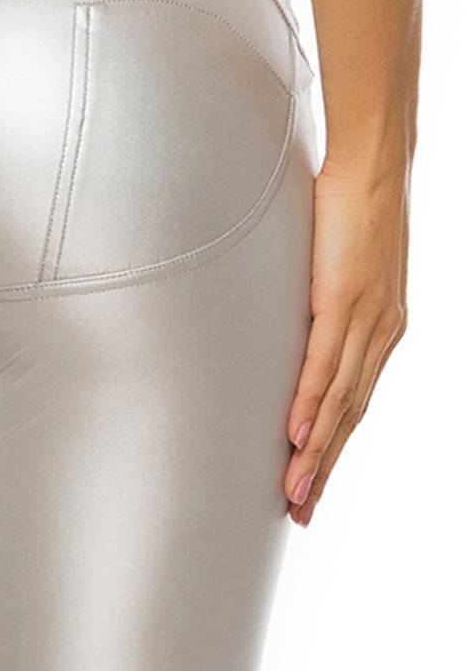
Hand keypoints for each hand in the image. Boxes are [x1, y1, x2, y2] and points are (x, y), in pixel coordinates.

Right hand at [283, 159, 409, 526]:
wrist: (374, 167)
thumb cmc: (351, 208)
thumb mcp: (338, 264)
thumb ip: (324, 296)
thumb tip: (295, 311)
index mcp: (381, 327)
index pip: (355, 400)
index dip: (333, 445)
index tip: (312, 481)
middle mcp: (381, 334)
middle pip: (350, 415)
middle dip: (326, 467)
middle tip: (302, 511)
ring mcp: (366, 321)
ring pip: (340, 402)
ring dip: (316, 452)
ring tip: (295, 491)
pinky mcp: (345, 302)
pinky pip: (326, 365)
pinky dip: (312, 405)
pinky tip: (297, 435)